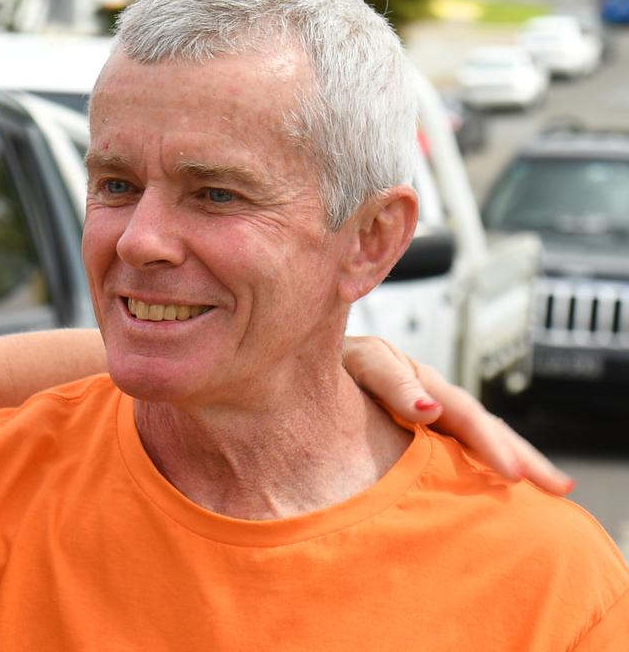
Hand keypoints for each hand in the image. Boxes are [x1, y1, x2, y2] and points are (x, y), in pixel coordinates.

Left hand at [343, 336, 572, 496]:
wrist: (299, 366)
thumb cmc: (326, 362)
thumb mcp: (360, 362)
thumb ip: (391, 382)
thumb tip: (430, 410)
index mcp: (419, 381)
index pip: (466, 415)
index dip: (489, 444)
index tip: (513, 473)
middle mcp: (428, 399)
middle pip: (482, 429)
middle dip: (522, 457)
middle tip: (557, 488)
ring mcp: (422, 418)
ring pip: (472, 443)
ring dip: (511, 464)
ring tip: (548, 491)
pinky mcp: (410, 437)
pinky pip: (450, 455)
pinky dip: (478, 472)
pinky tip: (494, 495)